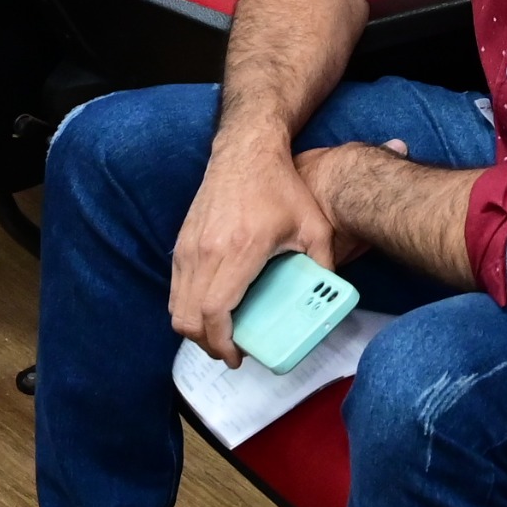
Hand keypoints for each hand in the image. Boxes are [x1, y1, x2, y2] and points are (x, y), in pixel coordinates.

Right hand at [169, 139, 337, 363]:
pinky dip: (187, 306)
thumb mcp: (313, 225)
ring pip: (176, 305)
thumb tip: (331, 297)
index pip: (214, 311)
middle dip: (206, 344)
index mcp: (239, 251)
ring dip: (193, 328)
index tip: (237, 356)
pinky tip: (210, 308)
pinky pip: (175, 287)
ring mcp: (189, 246)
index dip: (222, 343)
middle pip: (188, 317)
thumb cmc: (281, 186)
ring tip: (220, 334)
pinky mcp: (182, 241)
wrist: (247, 151)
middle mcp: (206, 251)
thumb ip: (324, 263)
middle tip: (230, 351)